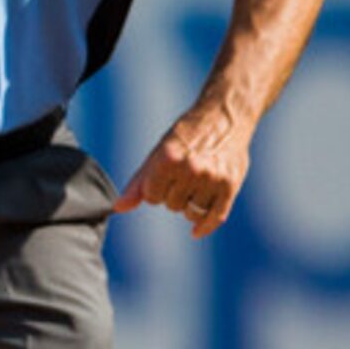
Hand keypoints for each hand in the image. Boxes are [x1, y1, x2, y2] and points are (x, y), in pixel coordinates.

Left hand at [117, 101, 252, 237]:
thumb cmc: (185, 137)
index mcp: (169, 159)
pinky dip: (204, 227)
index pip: (152, 196)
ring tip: (195, 186)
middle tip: (183, 177)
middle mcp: (192, 168)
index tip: (163, 179)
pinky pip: (215, 217)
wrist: (225, 117)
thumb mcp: (158, 154)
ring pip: (192, 213)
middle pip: (172, 205)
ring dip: (189, 206)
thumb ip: (139, 183)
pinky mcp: (231, 185)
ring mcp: (213, 178)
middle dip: (173, 196)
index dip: (155, 191)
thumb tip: (118, 208)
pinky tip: (195, 231)